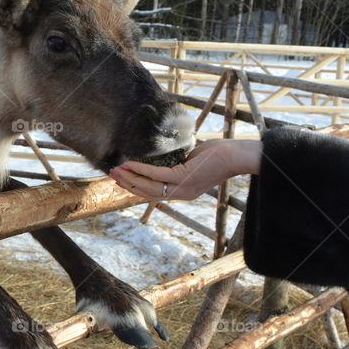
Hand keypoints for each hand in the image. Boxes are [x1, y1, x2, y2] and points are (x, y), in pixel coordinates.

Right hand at [109, 139, 261, 201]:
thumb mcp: (192, 161)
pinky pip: (156, 174)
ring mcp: (183, 188)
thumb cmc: (218, 155)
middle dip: (128, 185)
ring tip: (116, 171)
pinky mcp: (183, 177)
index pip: (154, 194)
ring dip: (130, 179)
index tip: (122, 181)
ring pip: (149, 187)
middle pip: (148, 193)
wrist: (236, 156)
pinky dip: (141, 169)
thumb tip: (163, 156)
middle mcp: (182, 194)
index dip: (136, 188)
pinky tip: (130, 163)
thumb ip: (177, 163)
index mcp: (184, 192)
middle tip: (112, 176)